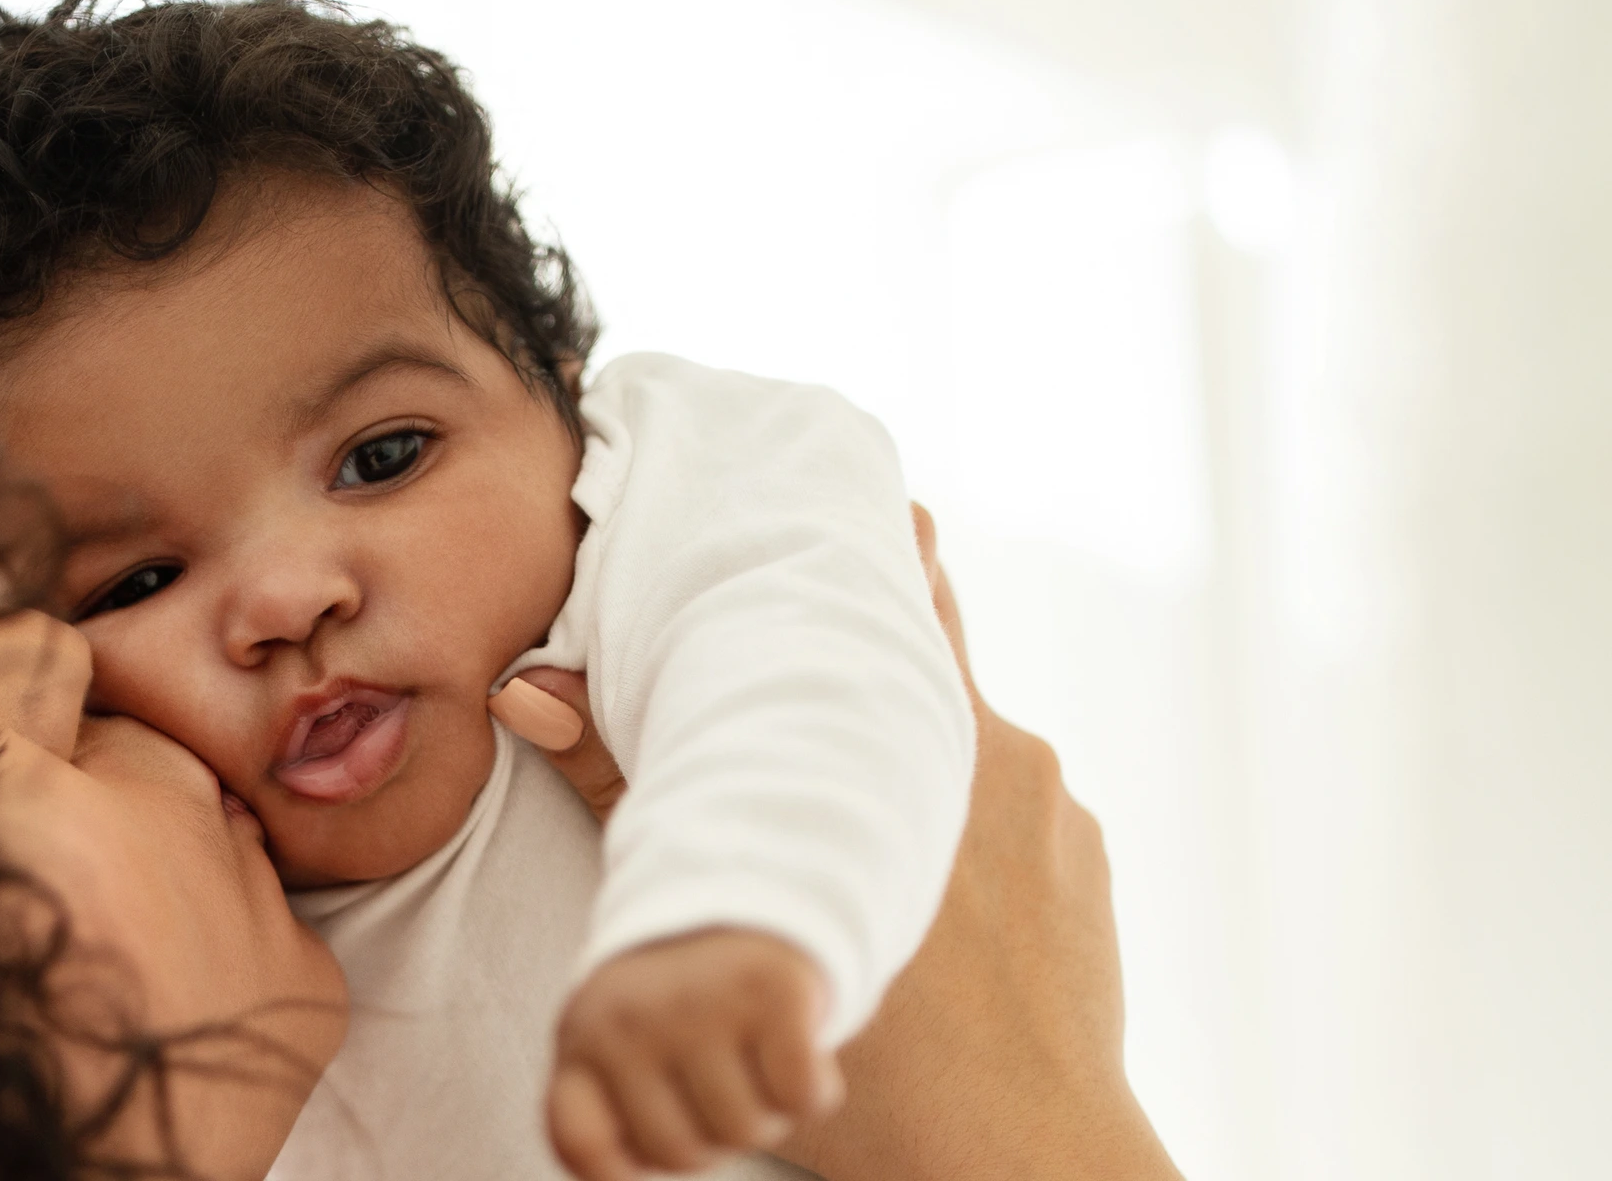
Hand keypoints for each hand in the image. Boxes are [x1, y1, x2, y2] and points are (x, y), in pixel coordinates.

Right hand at [496, 506, 1179, 1180]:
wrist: (1022, 1158)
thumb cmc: (870, 1058)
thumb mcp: (721, 914)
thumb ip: (626, 792)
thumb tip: (527, 690)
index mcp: (921, 744)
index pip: (908, 595)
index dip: (891, 540)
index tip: (880, 496)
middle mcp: (1000, 756)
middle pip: (930, 673)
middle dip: (879, 675)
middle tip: (830, 668)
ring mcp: (1054, 820)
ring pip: (966, 767)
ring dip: (916, 784)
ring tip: (861, 838)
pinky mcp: (1084, 879)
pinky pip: (1016, 835)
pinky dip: (973, 856)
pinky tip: (939, 918)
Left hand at [547, 929, 842, 1179]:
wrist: (746, 907)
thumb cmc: (677, 1007)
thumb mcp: (617, 1047)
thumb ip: (603, 1115)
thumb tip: (616, 1178)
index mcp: (584, 1037)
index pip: (581, 1145)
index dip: (620, 1169)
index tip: (642, 1149)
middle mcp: (631, 1018)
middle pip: (680, 1154)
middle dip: (710, 1139)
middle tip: (717, 1085)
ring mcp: (699, 1003)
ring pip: (746, 1132)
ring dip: (765, 1114)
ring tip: (752, 1060)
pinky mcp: (771, 991)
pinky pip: (803, 1098)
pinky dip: (812, 1091)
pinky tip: (794, 1051)